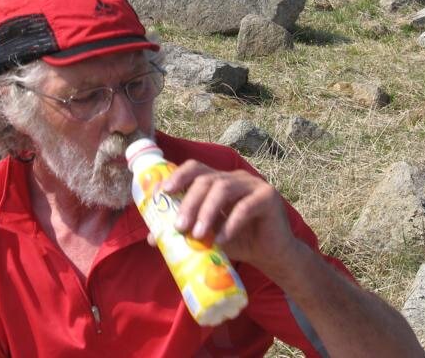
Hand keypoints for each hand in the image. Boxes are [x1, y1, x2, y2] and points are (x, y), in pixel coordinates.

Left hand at [158, 160, 297, 273]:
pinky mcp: (268, 197)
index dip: (178, 176)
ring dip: (206, 212)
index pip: (195, 168)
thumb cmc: (238, 242)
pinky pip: (245, 207)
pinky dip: (230, 224)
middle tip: (178, 226)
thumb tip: (152, 238)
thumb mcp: (208, 235)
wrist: (271, 257)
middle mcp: (234, 177)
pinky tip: (221, 240)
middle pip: (206, 179)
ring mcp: (253, 184)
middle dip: (189, 202)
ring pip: (223, 188)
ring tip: (197, 235)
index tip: (163, 193)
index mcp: (219, 181)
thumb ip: (186, 231)